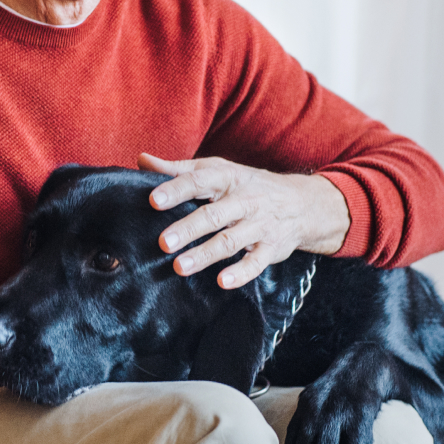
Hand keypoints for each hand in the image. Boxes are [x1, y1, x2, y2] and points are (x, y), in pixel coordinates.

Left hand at [137, 153, 348, 288]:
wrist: (301, 203)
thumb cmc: (247, 186)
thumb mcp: (217, 170)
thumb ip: (179, 170)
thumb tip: (142, 161)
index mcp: (227, 178)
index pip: (199, 181)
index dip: (176, 190)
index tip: (153, 199)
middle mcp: (244, 200)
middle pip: (213, 215)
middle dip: (188, 229)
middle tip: (163, 242)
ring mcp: (259, 225)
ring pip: (230, 241)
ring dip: (205, 254)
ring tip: (179, 267)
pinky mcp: (270, 248)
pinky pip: (256, 262)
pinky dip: (240, 273)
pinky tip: (222, 282)